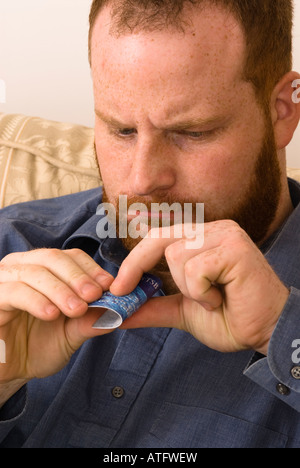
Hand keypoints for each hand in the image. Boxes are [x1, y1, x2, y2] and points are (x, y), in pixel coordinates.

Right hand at [0, 248, 113, 382]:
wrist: (6, 372)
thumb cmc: (36, 347)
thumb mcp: (70, 335)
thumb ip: (90, 321)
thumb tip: (119, 312)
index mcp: (43, 269)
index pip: (70, 256)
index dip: (91, 268)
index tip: (108, 285)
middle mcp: (22, 267)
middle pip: (53, 257)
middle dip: (78, 276)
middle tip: (94, 295)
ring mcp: (4, 280)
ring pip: (34, 271)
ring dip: (60, 289)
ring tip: (77, 308)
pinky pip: (14, 291)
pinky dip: (36, 300)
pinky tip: (51, 314)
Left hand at [110, 221, 288, 354]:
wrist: (266, 332)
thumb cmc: (230, 318)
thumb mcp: (183, 311)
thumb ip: (154, 306)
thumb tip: (120, 313)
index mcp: (201, 239)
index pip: (158, 237)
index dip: (134, 257)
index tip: (116, 285)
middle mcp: (213, 230)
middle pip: (159, 238)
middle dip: (136, 266)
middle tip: (122, 291)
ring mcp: (225, 235)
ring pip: (176, 255)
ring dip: (187, 288)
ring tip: (211, 298)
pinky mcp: (235, 248)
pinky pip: (196, 268)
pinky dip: (201, 292)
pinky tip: (221, 297)